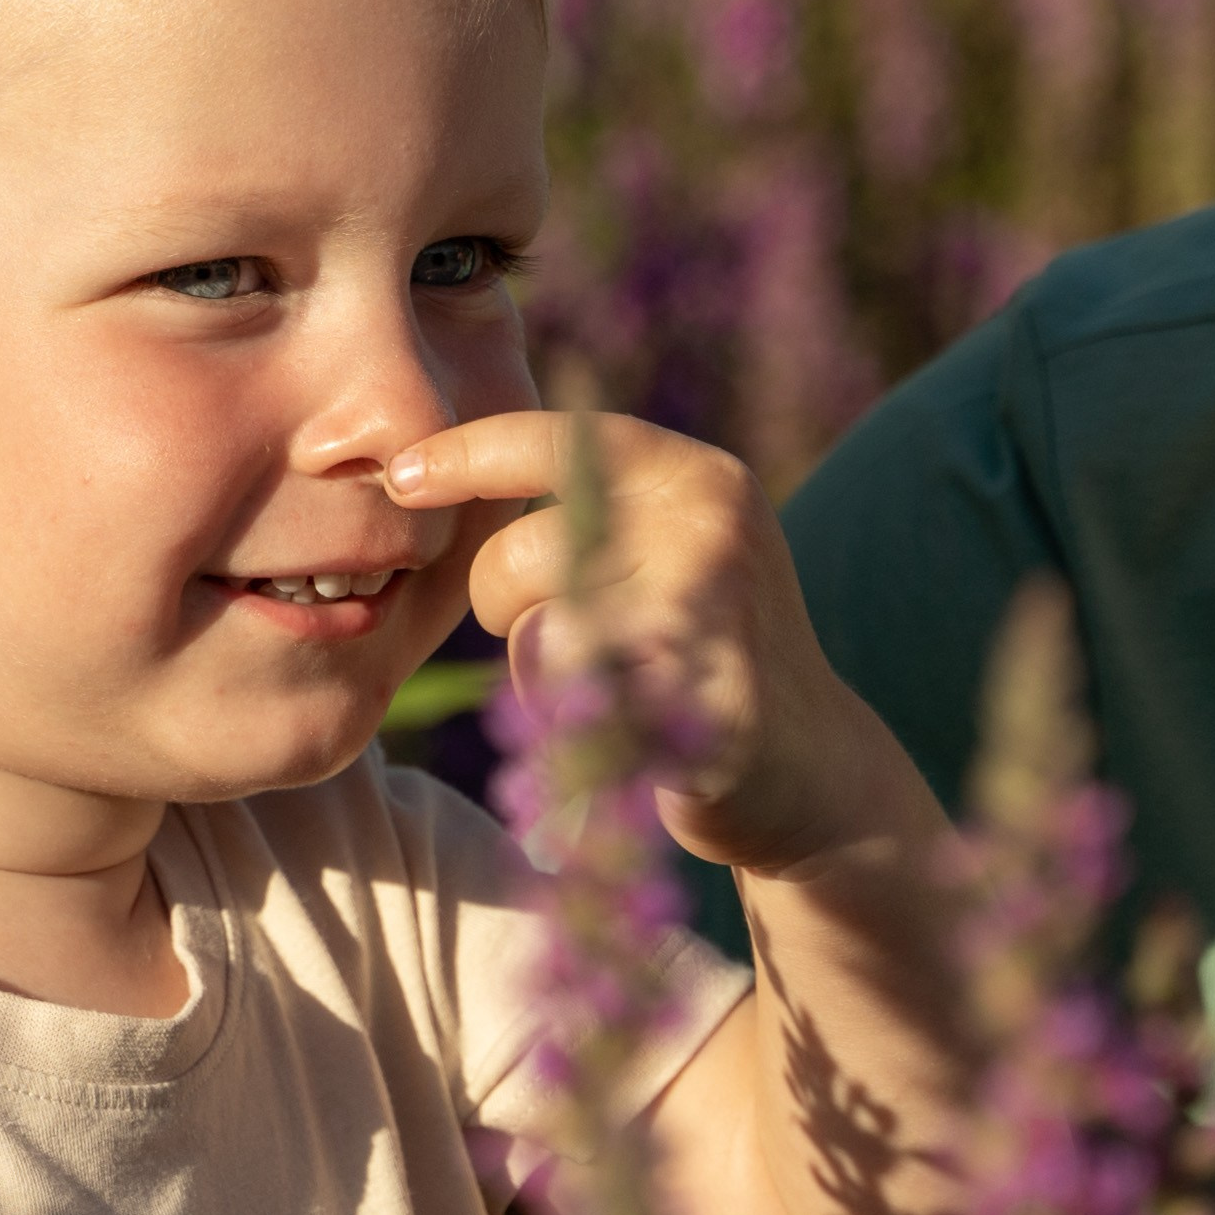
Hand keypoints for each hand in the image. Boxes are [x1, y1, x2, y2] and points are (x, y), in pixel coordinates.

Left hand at [384, 408, 904, 876]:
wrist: (813, 772)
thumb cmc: (702, 649)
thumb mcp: (667, 546)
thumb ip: (588, 504)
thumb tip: (435, 468)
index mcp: (698, 476)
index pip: (556, 442)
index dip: (467, 454)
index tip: (400, 479)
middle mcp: (711, 532)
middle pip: (518, 557)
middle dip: (498, 604)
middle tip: (550, 636)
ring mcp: (715, 621)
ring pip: (537, 640)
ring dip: (537, 679)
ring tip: (599, 694)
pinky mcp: (706, 714)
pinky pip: (574, 718)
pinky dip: (572, 736)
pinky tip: (620, 741)